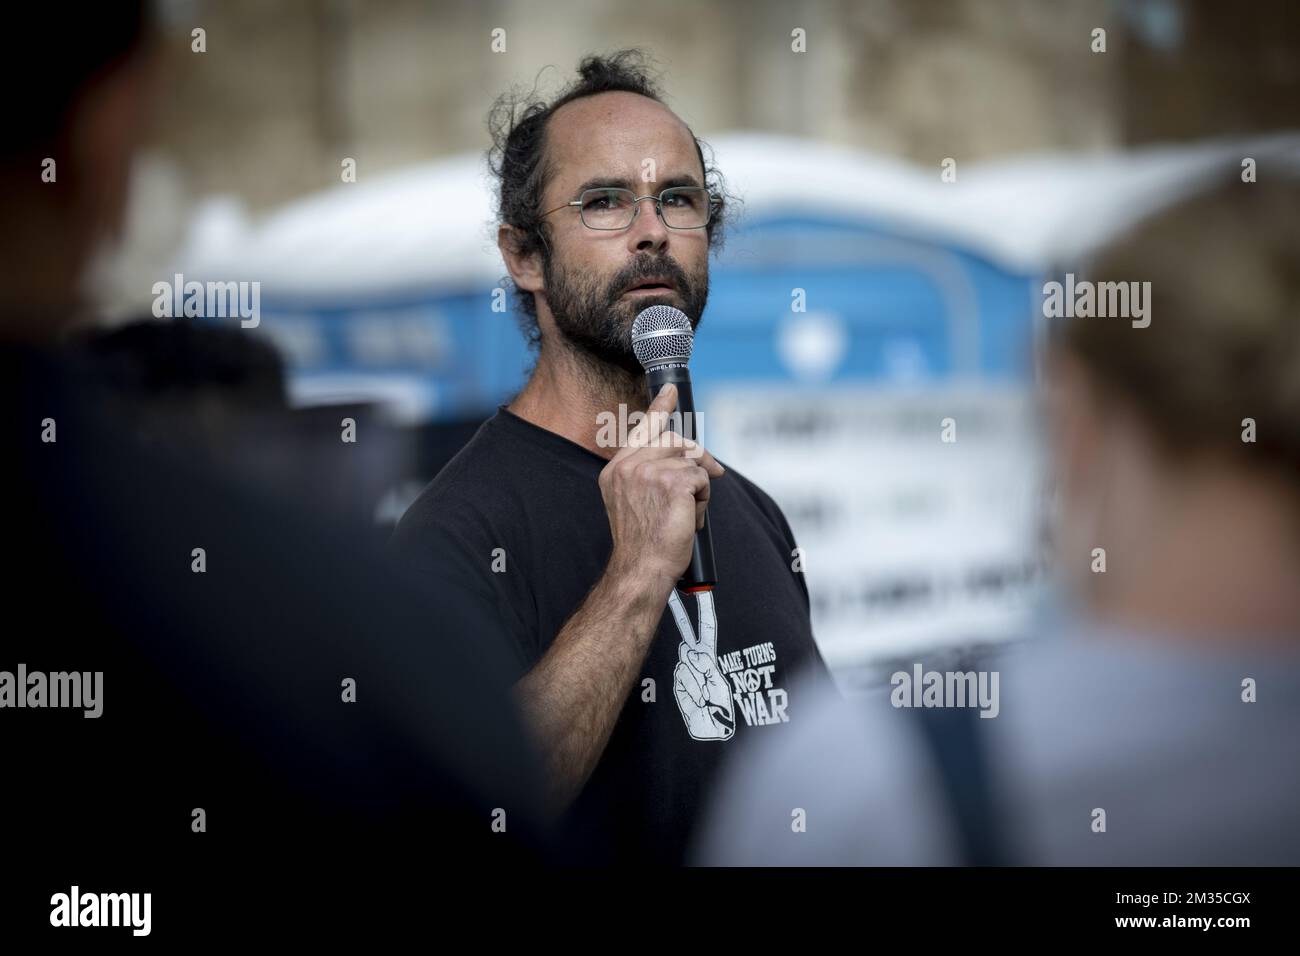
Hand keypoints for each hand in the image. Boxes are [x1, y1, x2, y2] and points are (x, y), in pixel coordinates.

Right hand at [598, 383, 723, 589]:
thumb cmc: (642, 543)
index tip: (670, 390)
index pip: (641, 429)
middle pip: (673, 440)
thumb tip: (685, 457)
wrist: (641, 568)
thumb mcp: (633, 502)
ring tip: (688, 511)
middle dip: (698, 456)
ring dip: (698, 486)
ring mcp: (648, 472)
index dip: (660, 409)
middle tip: (712, 472)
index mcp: (615, 470)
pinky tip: (689, 517)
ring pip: (690, 460)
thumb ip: (647, 475)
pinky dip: (703, 498)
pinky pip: (700, 477)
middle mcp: (628, 467)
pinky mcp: (672, 482)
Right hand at [669, 589, 733, 739]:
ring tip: (707, 697)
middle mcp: (696, 662)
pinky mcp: (677, 685)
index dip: (703, 611)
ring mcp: (685, 673)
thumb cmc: (722, 711)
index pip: (705, 629)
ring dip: (697, 683)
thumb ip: (704, 666)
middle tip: (682, 619)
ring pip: (685, 665)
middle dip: (685, 629)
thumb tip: (689, 652)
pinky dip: (691, 692)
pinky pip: (681, 680)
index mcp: (710, 656)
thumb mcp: (720, 684)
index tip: (701, 593)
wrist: (712, 733)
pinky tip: (699, 702)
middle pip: (687, 640)